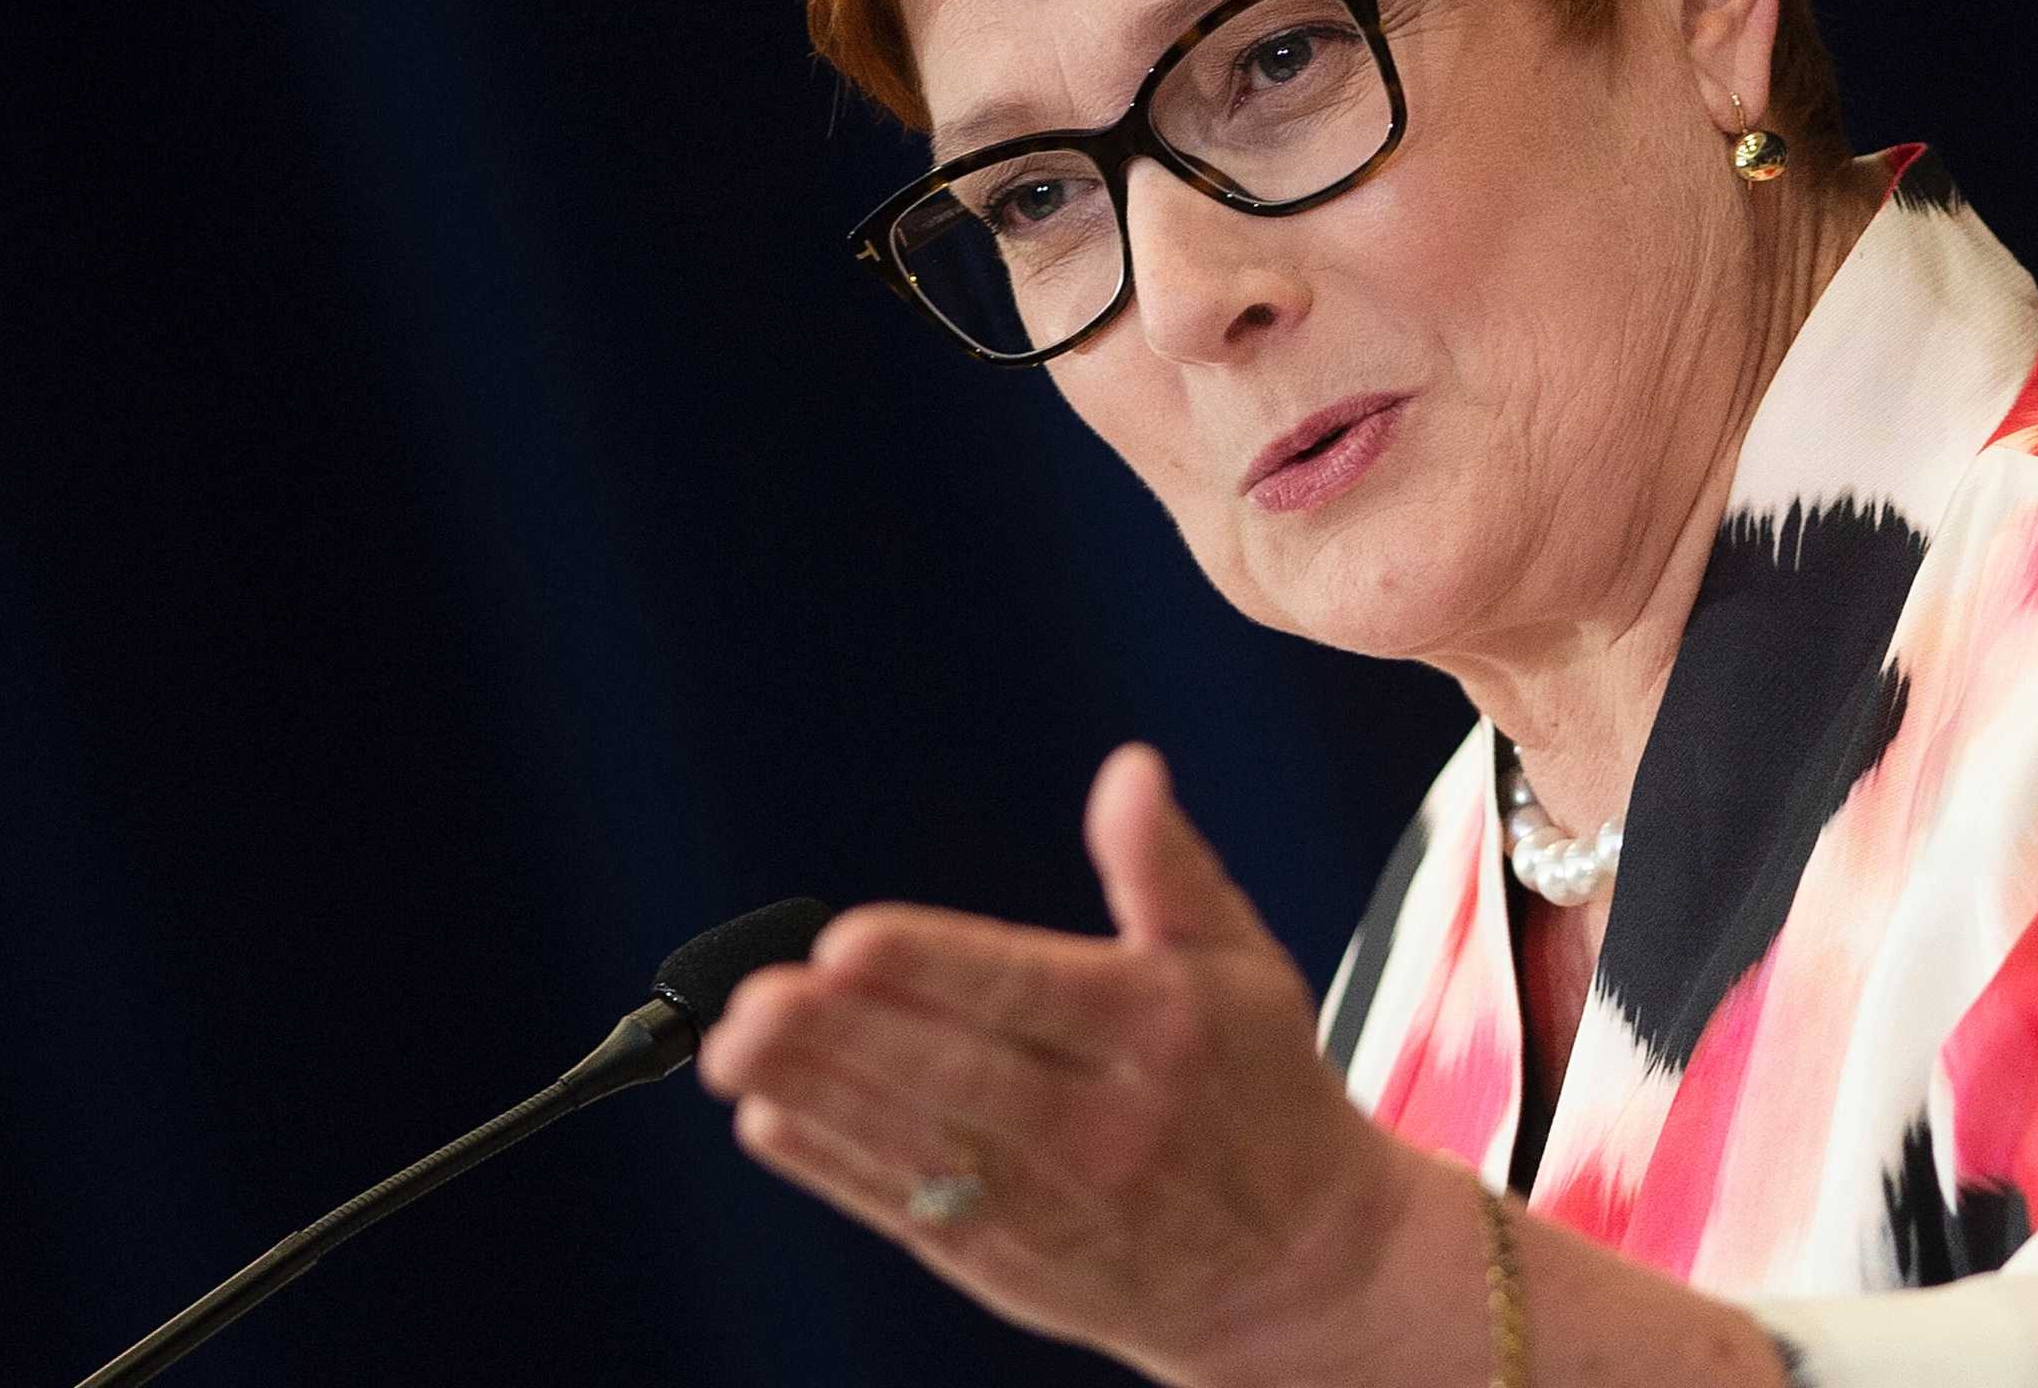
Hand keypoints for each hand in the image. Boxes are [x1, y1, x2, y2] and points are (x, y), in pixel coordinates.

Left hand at [695, 741, 1420, 1387]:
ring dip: (819, 1097)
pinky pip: (911, 1211)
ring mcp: (1055, 1203)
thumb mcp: (1243, 962)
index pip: (1031, 992)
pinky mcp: (1013, 1265)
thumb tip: (1130, 770)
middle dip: (848, 1039)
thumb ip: (1166, 867)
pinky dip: (836, 1167)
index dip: (935, 967)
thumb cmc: (1262, 1087)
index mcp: (1159, 1031)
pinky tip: (771, 1119)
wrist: (1304, 1268)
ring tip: (733, 1048)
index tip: (848, 939)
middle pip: (957, 1077)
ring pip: (919, 1146)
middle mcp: (1104, 1122)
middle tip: (756, 1000)